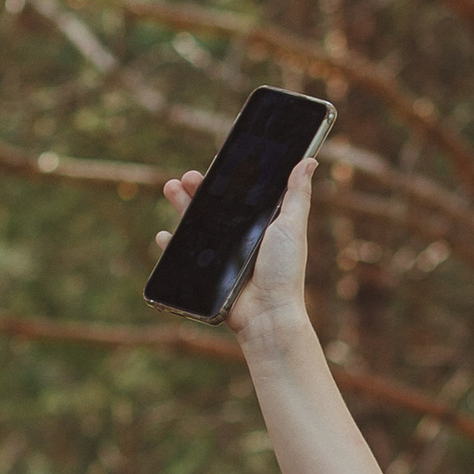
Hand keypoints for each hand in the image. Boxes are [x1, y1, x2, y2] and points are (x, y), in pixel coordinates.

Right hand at [157, 153, 316, 352]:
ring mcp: (222, 255)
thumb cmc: (284, 271)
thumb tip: (309, 160)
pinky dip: (171, 245)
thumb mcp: (292, 226)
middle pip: (214, 207)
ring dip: (181, 205)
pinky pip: (183, 256)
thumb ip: (297, 194)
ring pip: (196, 225)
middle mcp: (241, 237)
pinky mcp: (207, 273)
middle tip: (188, 176)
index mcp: (261, 224)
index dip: (226, 178)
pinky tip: (164, 235)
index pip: (240, 195)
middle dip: (198, 188)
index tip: (216, 162)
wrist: (267, 313)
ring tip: (171, 188)